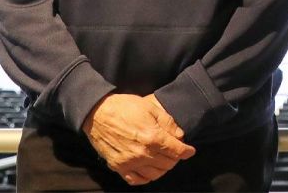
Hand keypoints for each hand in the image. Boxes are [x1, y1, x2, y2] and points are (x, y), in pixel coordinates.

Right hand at [81, 93, 195, 184]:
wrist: (97, 112)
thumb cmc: (124, 107)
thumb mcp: (149, 107)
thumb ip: (167, 122)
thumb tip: (179, 135)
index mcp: (152, 137)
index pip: (177, 151)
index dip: (187, 151)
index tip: (190, 151)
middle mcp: (142, 153)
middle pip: (168, 164)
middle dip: (175, 158)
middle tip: (174, 151)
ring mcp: (130, 162)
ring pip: (155, 174)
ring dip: (162, 168)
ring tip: (162, 160)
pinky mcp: (118, 166)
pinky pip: (136, 180)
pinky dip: (146, 177)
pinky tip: (148, 169)